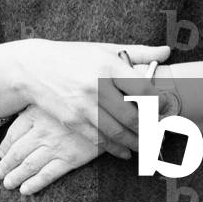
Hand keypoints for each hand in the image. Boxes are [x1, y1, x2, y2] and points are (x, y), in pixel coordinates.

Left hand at [0, 104, 115, 194]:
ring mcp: (56, 145)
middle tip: (0, 173)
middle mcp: (43, 130)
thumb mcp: (54, 94)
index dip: (5, 147)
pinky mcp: (71, 158)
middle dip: (6, 164)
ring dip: (15, 176)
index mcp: (36, 113)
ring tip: (8, 183)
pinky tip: (25, 190)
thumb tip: (23, 116)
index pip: (13, 134)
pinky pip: (47, 174)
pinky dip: (34, 184)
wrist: (109, 104)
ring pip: (28, 165)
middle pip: (17, 151)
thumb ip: (40, 103)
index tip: (2, 153)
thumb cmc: (81, 95)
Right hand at [12, 40, 169, 155]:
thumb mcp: (105, 49)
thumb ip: (139, 53)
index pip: (143, 90)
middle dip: (151, 130)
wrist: (35, 67)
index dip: (159, 104)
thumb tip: (167, 52)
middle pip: (134, 116)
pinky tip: (126, 152)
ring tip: (149, 147)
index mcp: (109, 66)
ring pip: (118, 133)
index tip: (167, 109)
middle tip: (162, 134)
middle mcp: (97, 87)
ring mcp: (84, 106)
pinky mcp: (73, 121)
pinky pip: (100, 140)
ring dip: (137, 144)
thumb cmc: (74, 56)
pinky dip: (116, 149)